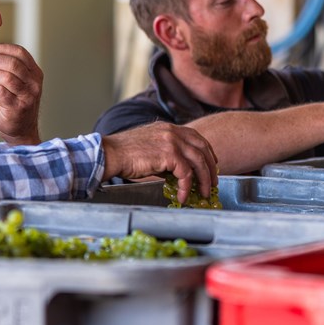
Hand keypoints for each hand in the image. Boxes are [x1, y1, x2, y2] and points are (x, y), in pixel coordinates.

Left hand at [0, 43, 42, 144]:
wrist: (21, 130)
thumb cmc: (13, 103)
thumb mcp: (14, 83)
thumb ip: (3, 69)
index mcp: (34, 72)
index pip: (19, 52)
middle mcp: (34, 83)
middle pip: (12, 63)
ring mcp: (28, 96)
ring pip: (6, 77)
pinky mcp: (18, 108)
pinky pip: (0, 92)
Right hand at [101, 122, 217, 203]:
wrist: (111, 154)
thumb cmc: (125, 154)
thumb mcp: (150, 148)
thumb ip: (166, 155)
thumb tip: (177, 173)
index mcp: (168, 128)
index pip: (196, 137)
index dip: (206, 152)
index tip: (210, 165)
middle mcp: (173, 131)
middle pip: (202, 148)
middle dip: (210, 167)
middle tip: (212, 182)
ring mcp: (172, 141)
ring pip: (198, 162)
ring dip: (204, 180)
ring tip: (203, 193)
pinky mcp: (169, 154)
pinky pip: (186, 174)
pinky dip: (187, 187)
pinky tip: (183, 196)